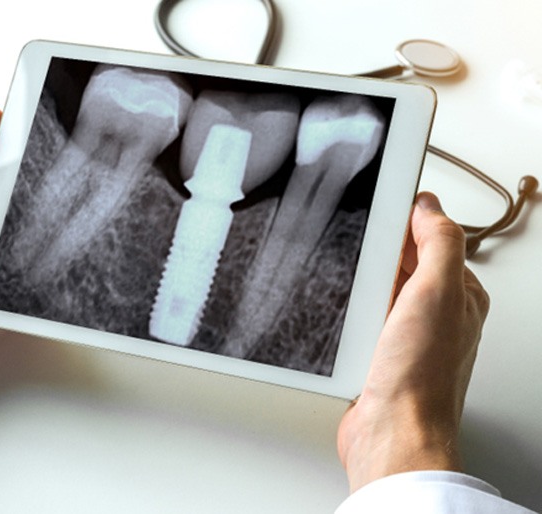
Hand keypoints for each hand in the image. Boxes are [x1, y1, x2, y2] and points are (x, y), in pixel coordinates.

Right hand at [337, 192, 489, 492]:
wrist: (390, 431)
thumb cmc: (419, 376)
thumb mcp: (438, 292)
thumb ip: (439, 242)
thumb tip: (428, 206)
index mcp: (458, 295)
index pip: (434, 239)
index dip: (408, 218)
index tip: (383, 204)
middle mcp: (434, 313)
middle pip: (404, 261)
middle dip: (382, 249)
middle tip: (362, 240)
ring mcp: (406, 332)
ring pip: (381, 287)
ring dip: (365, 278)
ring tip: (353, 272)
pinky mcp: (379, 349)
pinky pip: (364, 314)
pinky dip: (353, 305)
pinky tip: (345, 304)